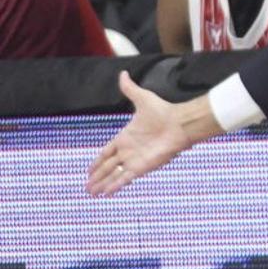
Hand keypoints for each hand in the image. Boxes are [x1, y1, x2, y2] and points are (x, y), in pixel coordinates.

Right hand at [87, 72, 202, 196]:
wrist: (179, 124)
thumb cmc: (163, 111)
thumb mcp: (142, 98)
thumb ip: (130, 89)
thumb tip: (123, 74)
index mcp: (125, 137)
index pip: (106, 152)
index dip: (97, 161)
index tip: (88, 170)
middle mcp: (128, 151)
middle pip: (107, 167)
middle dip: (96, 177)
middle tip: (86, 187)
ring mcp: (134, 160)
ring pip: (113, 175)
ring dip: (102, 184)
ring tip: (92, 193)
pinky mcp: (141, 167)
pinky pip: (124, 178)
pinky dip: (115, 186)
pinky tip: (106, 194)